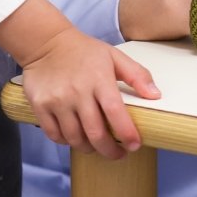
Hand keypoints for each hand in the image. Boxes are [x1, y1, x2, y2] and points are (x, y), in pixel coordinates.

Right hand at [21, 27, 160, 159]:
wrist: (46, 42)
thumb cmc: (84, 51)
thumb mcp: (113, 56)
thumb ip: (137, 75)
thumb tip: (156, 95)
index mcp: (99, 78)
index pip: (115, 112)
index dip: (126, 133)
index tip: (134, 145)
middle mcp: (77, 91)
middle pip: (95, 134)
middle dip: (110, 151)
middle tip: (118, 154)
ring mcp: (57, 100)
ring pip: (75, 138)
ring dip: (89, 148)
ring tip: (96, 144)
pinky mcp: (40, 106)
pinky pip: (55, 135)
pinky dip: (66, 141)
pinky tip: (75, 136)